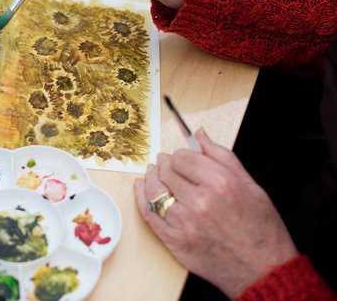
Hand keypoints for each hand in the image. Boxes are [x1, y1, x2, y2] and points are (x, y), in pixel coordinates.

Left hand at [134, 130, 297, 298]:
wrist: (264, 270)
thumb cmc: (261, 229)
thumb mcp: (251, 186)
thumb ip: (222, 157)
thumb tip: (199, 135)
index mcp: (220, 184)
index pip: (183, 158)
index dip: (179, 155)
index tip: (180, 157)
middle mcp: (200, 202)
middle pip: (167, 172)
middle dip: (165, 164)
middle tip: (164, 162)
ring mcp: (184, 223)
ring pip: (154, 191)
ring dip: (151, 177)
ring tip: (152, 172)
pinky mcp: (175, 241)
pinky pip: (149, 214)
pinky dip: (141, 197)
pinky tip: (141, 188)